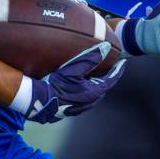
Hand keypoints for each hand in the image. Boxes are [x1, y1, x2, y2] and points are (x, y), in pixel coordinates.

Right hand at [11, 42, 125, 124]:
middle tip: (107, 69)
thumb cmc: (55, 84)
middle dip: (106, 79)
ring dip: (94, 87)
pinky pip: (81, 101)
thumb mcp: (73, 69)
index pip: (110, 80)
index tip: (122, 63)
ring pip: (91, 96)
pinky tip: (75, 88)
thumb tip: (105, 47)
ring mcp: (78, 109)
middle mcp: (88, 103)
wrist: (37, 101)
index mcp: (92, 93)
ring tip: (91, 78)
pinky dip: (83, 92)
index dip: (117, 71)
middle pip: (102, 89)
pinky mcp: (68, 111)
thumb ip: (90, 58)